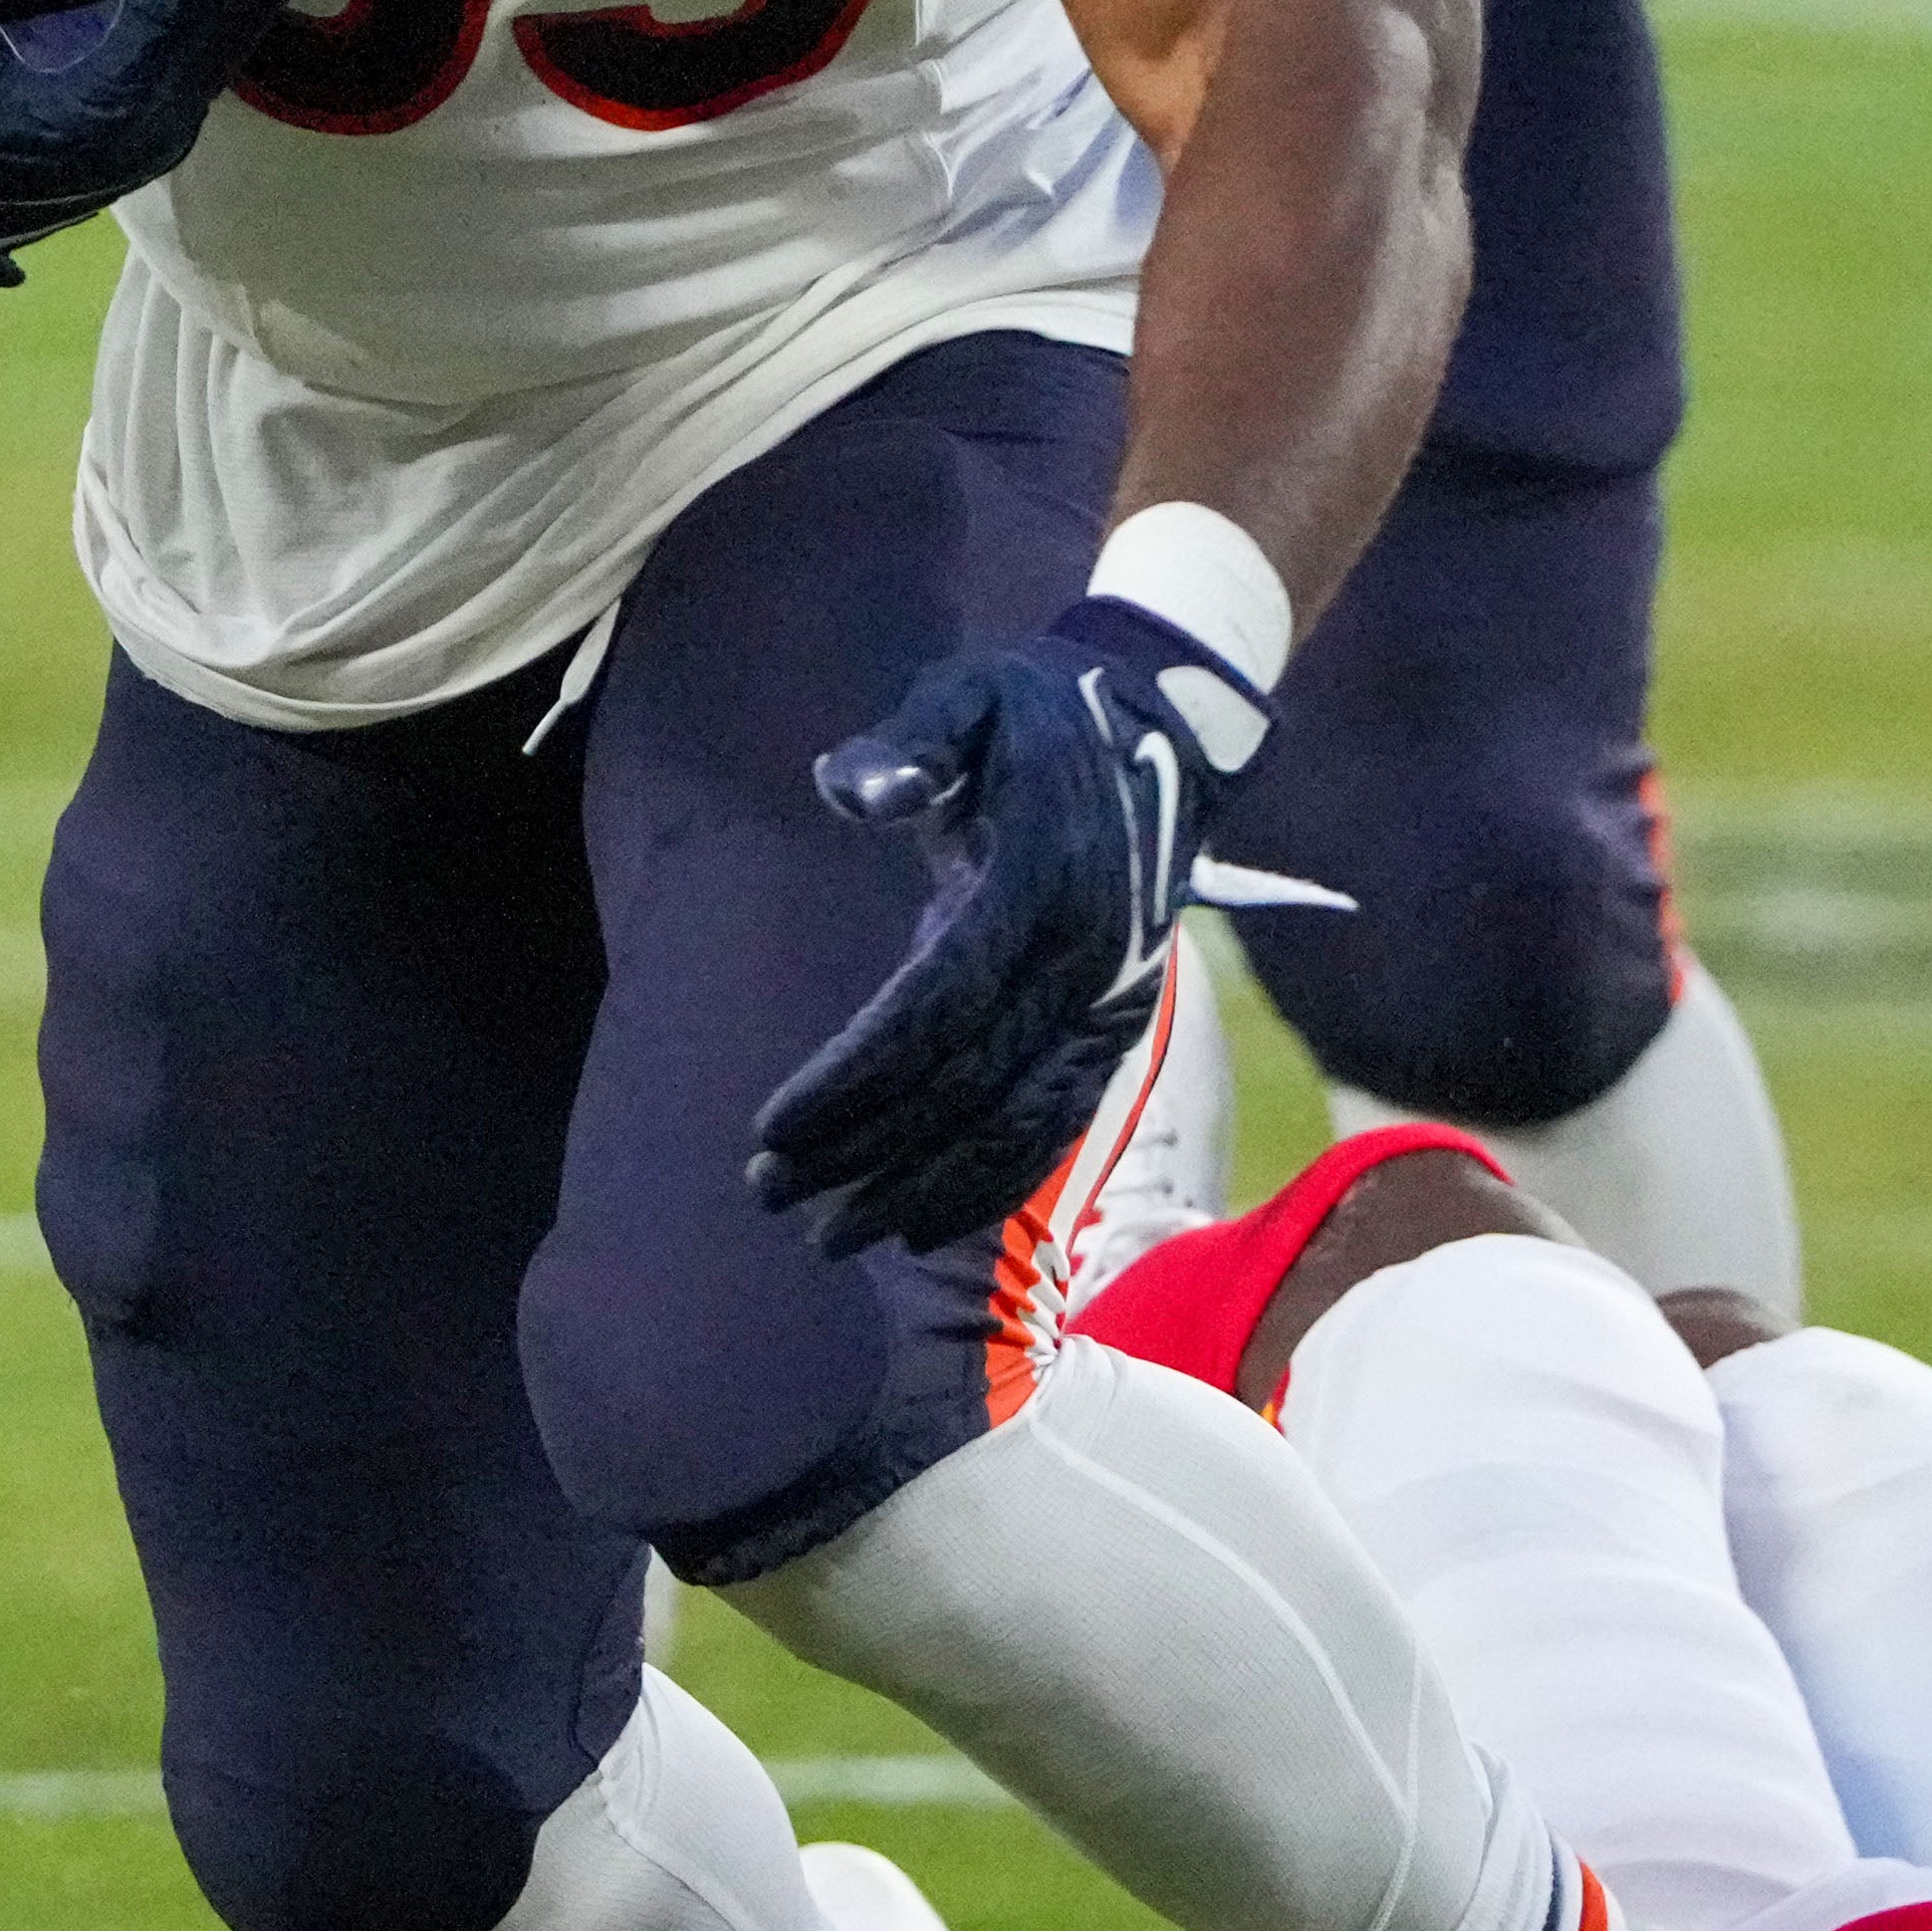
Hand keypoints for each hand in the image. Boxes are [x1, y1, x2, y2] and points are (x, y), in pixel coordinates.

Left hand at [746, 594, 1272, 1256]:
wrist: (1164, 730)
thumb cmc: (1034, 709)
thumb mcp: (965, 694)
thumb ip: (907, 744)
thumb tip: (854, 791)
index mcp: (1043, 884)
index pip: (932, 1012)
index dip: (852, 1082)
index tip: (772, 1130)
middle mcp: (1087, 961)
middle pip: (962, 1086)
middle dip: (861, 1151)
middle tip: (767, 1193)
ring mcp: (1114, 1003)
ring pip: (1014, 1127)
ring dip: (920, 1190)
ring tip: (831, 1236)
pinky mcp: (1123, 1026)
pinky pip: (1055, 1124)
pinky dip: (991, 1182)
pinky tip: (921, 1223)